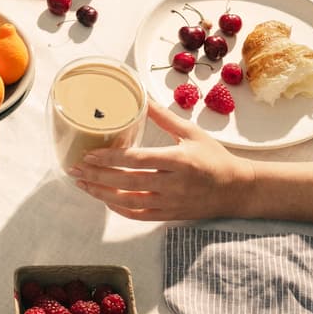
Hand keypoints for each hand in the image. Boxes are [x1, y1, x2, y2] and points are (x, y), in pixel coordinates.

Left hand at [69, 99, 253, 221]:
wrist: (237, 190)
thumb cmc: (214, 157)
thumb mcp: (191, 133)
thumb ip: (164, 117)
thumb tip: (142, 98)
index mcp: (179, 160)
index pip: (137, 160)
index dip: (110, 158)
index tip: (89, 154)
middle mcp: (174, 184)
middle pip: (127, 182)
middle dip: (97, 176)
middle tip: (75, 169)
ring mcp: (171, 203)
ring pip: (129, 202)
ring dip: (102, 194)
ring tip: (82, 185)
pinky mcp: (170, 215)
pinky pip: (139, 215)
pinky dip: (119, 209)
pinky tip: (104, 199)